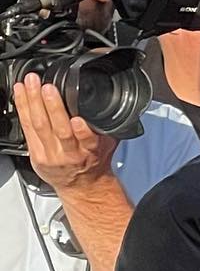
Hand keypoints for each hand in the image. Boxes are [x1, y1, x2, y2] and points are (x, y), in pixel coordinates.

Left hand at [16, 76, 117, 192]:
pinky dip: (23, 108)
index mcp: (90, 151)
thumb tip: (108, 104)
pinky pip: (27, 128)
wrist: (81, 185)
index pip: (87, 141)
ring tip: (31, 85)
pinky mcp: (35, 154)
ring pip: (40, 126)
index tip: (78, 120)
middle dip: (52, 106)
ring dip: (33, 103)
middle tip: (47, 88)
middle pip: (59, 130)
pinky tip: (21, 93)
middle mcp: (70, 154)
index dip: (82, 131)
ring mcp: (51, 154)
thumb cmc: (93, 162)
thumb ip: (105, 127)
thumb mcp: (107, 144)